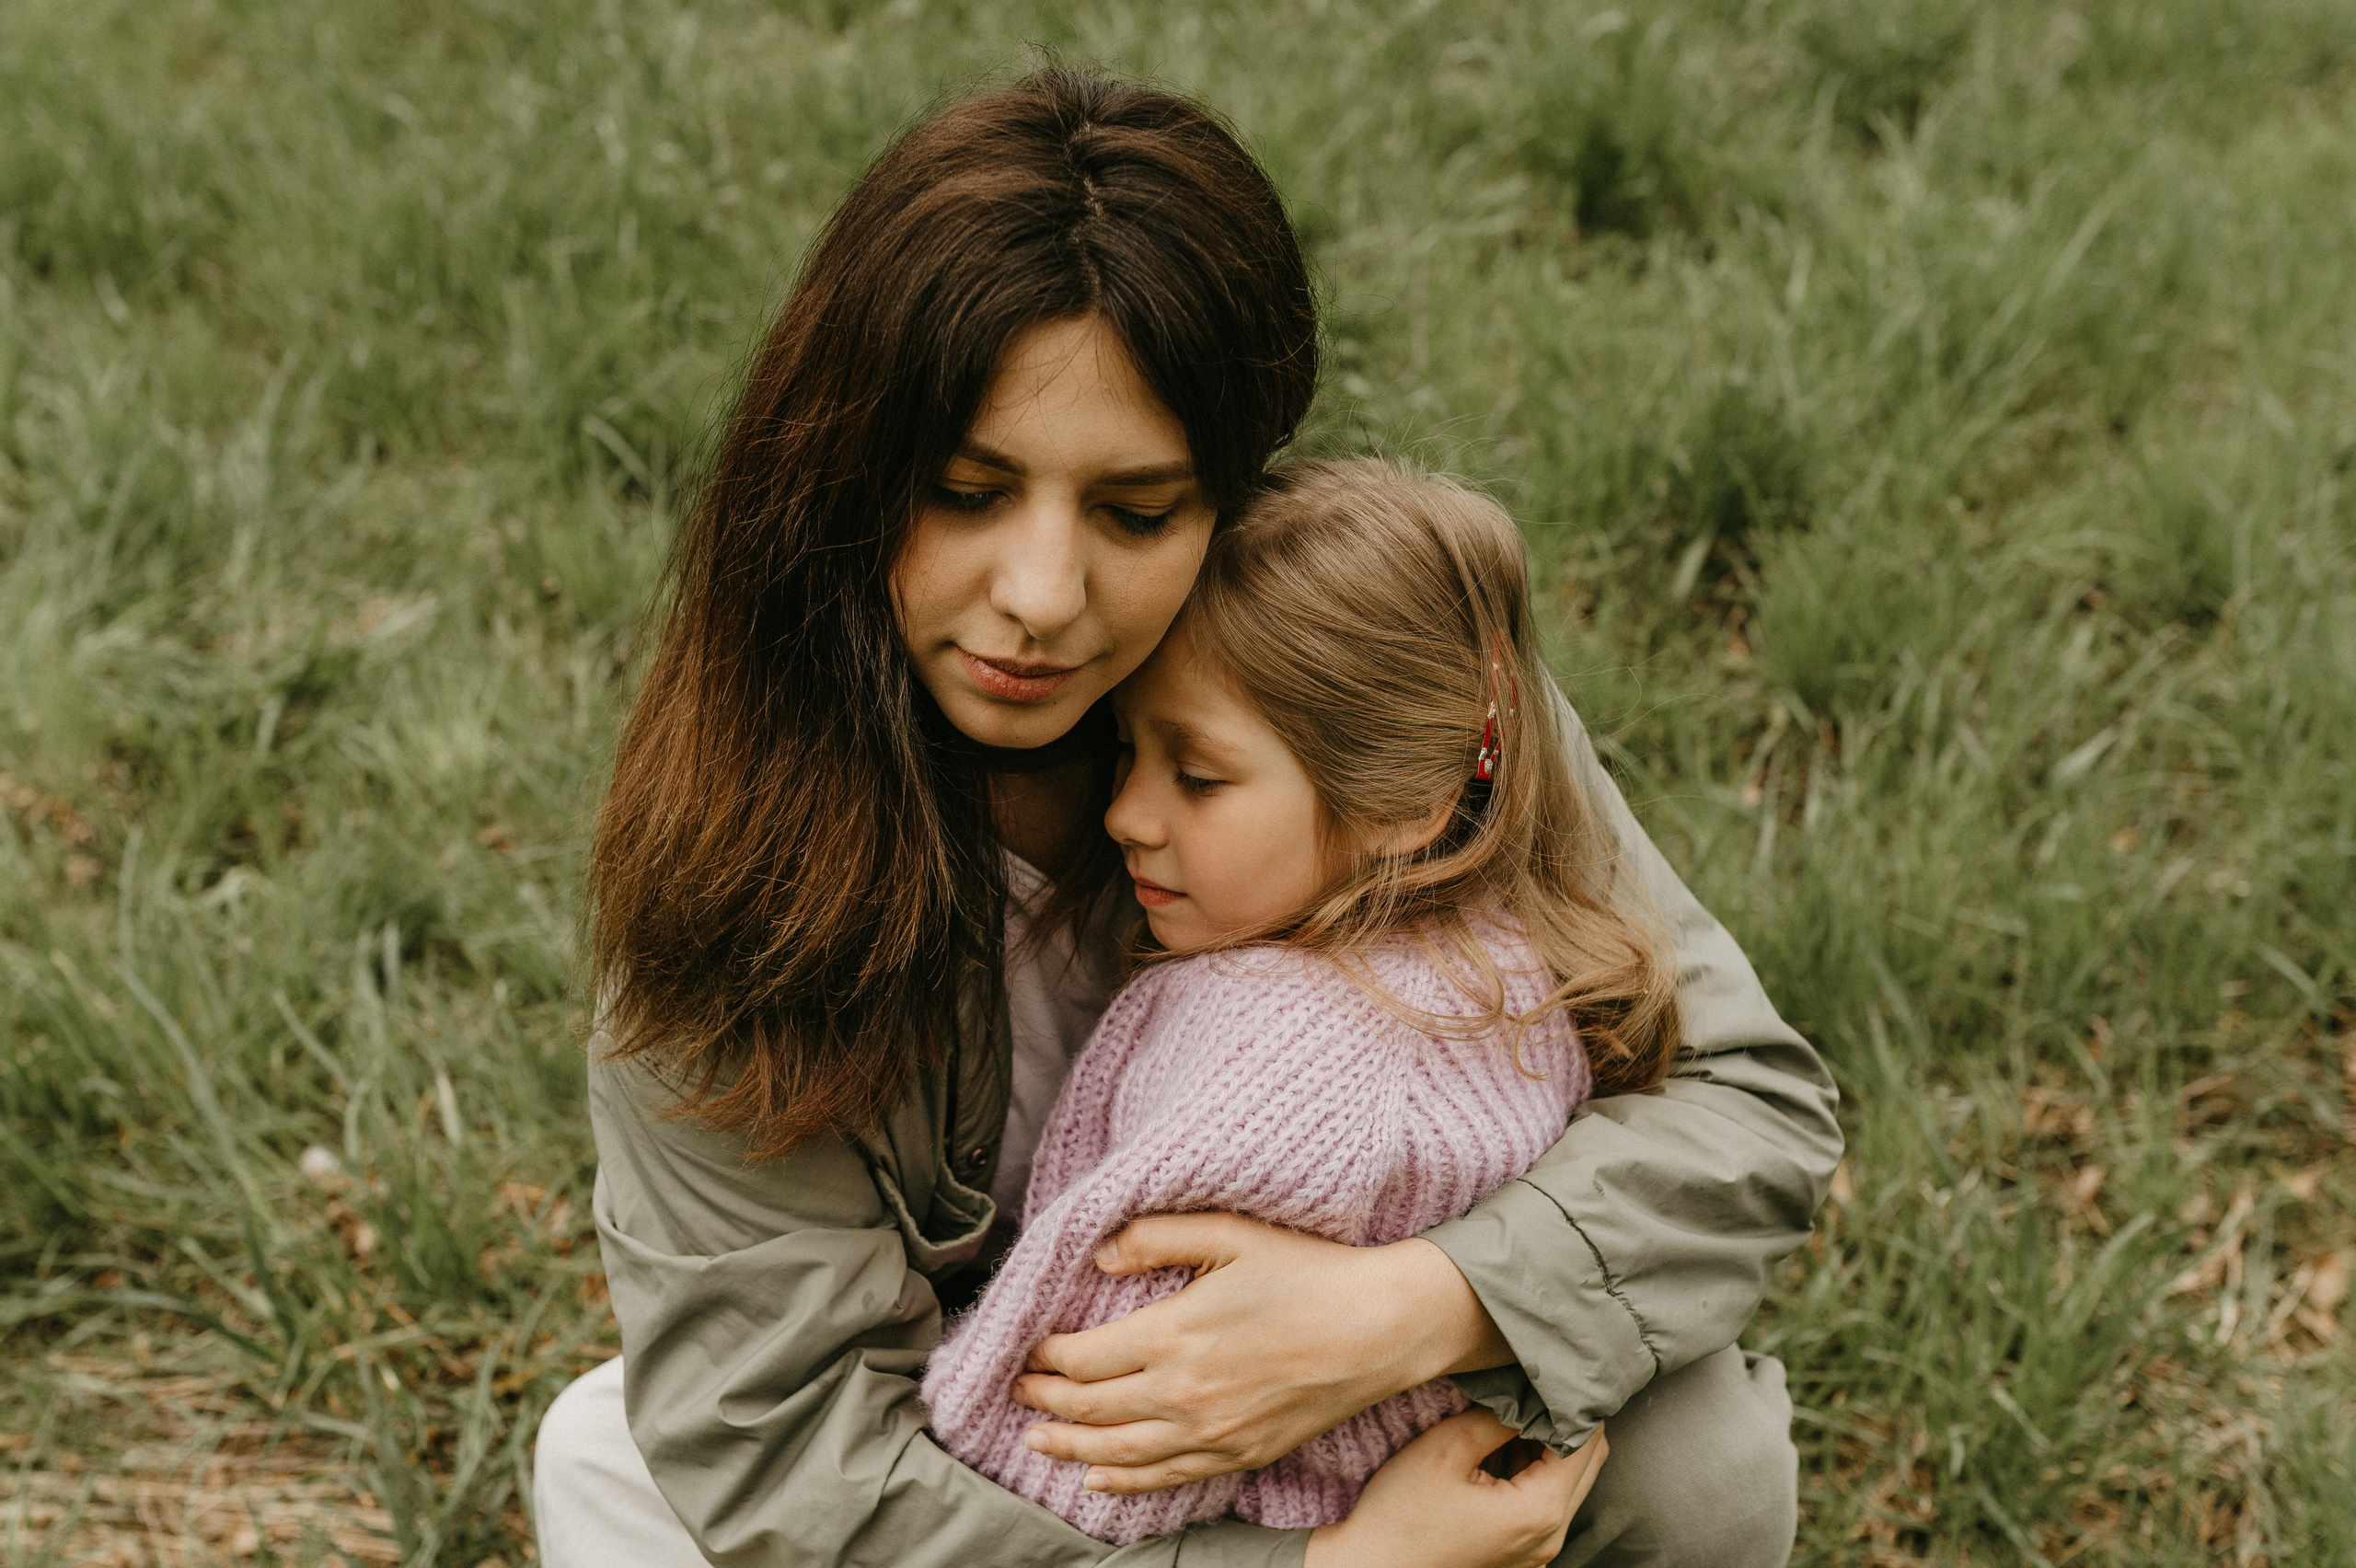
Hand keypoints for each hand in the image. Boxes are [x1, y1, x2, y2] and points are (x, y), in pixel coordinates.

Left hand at [1011, 1213, 1513, 1492]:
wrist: (1381, 1328)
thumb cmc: (1309, 1273)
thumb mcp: (1230, 1233)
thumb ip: (1158, 1236)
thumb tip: (1100, 1254)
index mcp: (1174, 1335)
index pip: (1082, 1359)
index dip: (1045, 1357)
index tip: (1029, 1349)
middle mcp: (1184, 1394)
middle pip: (1090, 1410)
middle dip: (1044, 1402)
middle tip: (1018, 1391)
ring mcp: (1212, 1433)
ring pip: (1118, 1453)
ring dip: (1069, 1449)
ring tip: (1036, 1440)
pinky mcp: (1240, 1454)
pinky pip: (1166, 1477)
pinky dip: (1123, 1481)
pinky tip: (1098, 1478)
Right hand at [1304, 1411, 1606, 1567]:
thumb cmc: (1402, 1514)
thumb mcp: (1448, 1449)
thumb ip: (1499, 1418)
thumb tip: (1529, 1396)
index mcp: (1539, 1511)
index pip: (1586, 1443)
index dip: (1572, 1402)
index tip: (1549, 1372)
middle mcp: (1550, 1537)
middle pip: (1587, 1464)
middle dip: (1568, 1422)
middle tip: (1535, 1387)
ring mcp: (1537, 1552)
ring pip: (1568, 1484)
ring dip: (1550, 1447)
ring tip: (1514, 1414)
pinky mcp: (1520, 1555)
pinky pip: (1546, 1505)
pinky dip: (1535, 1473)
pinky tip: (1501, 1449)